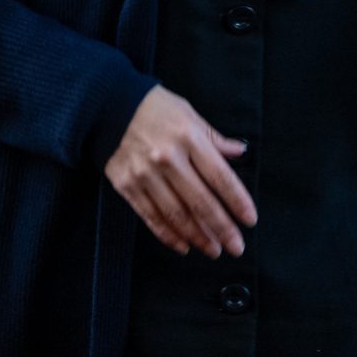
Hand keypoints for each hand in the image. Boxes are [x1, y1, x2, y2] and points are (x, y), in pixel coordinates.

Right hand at [105, 86, 256, 257]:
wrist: (107, 106)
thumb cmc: (154, 108)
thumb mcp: (188, 114)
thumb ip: (214, 138)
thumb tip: (240, 153)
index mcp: (188, 137)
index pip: (219, 176)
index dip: (237, 201)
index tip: (249, 219)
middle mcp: (167, 158)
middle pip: (200, 201)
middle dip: (222, 228)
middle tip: (236, 247)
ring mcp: (145, 174)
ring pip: (177, 214)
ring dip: (198, 236)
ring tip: (213, 249)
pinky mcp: (127, 186)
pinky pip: (151, 217)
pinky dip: (168, 235)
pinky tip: (183, 245)